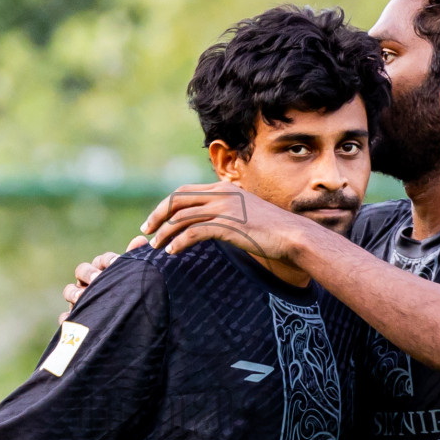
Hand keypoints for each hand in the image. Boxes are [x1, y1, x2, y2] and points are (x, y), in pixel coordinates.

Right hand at [61, 235, 147, 316]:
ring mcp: (79, 299)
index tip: (116, 262)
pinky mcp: (74, 318)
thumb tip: (141, 239)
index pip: (102, 260)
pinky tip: (73, 319)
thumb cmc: (129, 296)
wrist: (128, 324)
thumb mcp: (132, 278)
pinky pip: (65, 318)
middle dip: (89, 273)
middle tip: (97, 278)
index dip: (108, 260)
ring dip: (75, 292)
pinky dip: (67, 318)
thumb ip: (133, 261)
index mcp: (103, 270)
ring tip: (82, 297)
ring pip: (69, 291)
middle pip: (82, 270)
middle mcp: (89, 282)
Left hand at [141, 184, 310, 260]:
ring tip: (156, 246)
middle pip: (177, 200)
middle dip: (157, 215)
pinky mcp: (228, 225)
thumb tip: (209, 223)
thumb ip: (225, 212)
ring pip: (182, 216)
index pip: (184, 191)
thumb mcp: (244, 213)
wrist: (293, 235)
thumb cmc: (271, 229)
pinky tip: (172, 252)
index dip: (165, 205)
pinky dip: (179, 241)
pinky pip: (194, 231)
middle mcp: (221, 194)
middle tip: (146, 231)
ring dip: (165, 232)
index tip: (154, 220)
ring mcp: (224, 208)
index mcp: (223, 188)